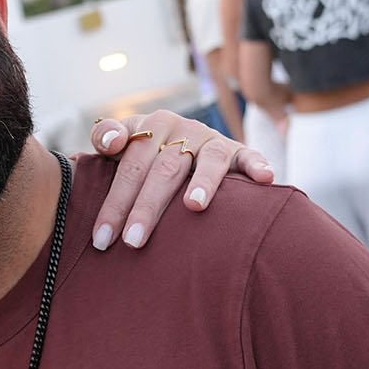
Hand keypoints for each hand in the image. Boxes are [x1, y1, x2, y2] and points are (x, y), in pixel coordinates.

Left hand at [87, 109, 273, 249]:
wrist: (179, 139)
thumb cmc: (144, 152)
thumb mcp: (122, 141)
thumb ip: (106, 136)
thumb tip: (111, 142)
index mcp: (152, 127)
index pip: (131, 167)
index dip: (115, 202)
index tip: (102, 238)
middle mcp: (184, 130)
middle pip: (165, 169)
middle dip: (147, 207)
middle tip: (134, 241)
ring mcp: (213, 140)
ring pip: (208, 160)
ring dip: (203, 181)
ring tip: (195, 206)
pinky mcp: (239, 151)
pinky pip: (250, 156)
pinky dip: (257, 165)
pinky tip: (265, 179)